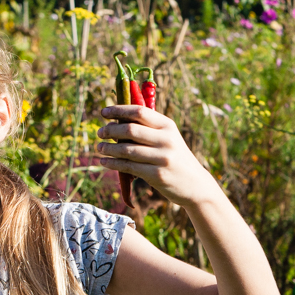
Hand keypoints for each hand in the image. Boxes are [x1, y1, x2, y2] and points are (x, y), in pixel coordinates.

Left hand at [96, 105, 218, 206]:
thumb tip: (114, 122)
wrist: (195, 184)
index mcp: (167, 125)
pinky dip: (113, 163)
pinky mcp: (157, 175)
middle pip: (130, 130)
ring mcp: (162, 157)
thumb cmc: (175, 158)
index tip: (103, 111)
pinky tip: (104, 161)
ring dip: (109, 148)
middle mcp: (166, 139)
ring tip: (99, 147)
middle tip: (100, 132)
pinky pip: (129, 167)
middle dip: (110, 130)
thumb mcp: (168, 138)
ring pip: (127, 150)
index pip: (139, 112)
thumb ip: (147, 129)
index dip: (118, 110)